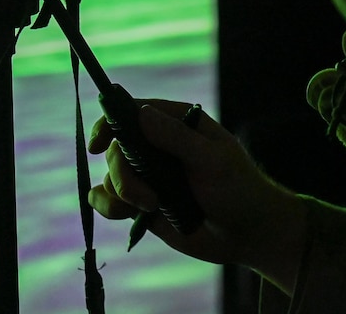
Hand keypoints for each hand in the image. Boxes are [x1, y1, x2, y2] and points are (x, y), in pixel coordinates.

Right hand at [87, 98, 306, 289]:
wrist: (247, 234)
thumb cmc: (238, 190)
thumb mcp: (213, 160)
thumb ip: (177, 138)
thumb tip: (141, 114)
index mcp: (178, 124)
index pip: (133, 111)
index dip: (110, 122)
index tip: (98, 143)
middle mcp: (159, 146)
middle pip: (117, 149)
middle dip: (123, 176)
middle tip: (148, 200)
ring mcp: (150, 175)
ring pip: (110, 176)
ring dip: (119, 195)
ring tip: (149, 209)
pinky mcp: (143, 203)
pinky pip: (108, 199)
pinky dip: (107, 206)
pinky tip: (126, 215)